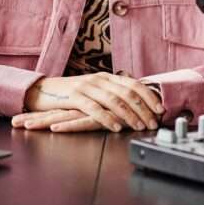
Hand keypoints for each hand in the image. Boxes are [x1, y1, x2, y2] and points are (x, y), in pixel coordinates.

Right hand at [21, 73, 162, 131]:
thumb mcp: (94, 91)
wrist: (43, 91)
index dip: (149, 96)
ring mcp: (86, 87)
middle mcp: (98, 79)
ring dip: (130, 115)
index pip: (133, 84)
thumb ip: (112, 95)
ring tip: (139, 126)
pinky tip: (116, 127)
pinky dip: (108, 118)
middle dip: (144, 109)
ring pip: (114, 100)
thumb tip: (137, 107)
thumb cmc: (71, 94)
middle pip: (127, 93)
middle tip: (153, 123)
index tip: (160, 109)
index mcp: (106, 77)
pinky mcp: (74, 97)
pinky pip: (94, 108)